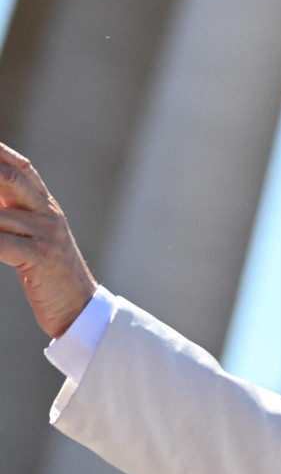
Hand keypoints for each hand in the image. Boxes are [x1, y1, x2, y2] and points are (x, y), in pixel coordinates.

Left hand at [0, 142, 96, 337]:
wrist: (80, 306)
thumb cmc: (51, 274)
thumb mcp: (36, 238)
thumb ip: (17, 215)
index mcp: (47, 207)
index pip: (21, 167)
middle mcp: (48, 214)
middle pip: (11, 177)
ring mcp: (46, 234)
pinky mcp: (40, 257)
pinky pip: (1, 243)